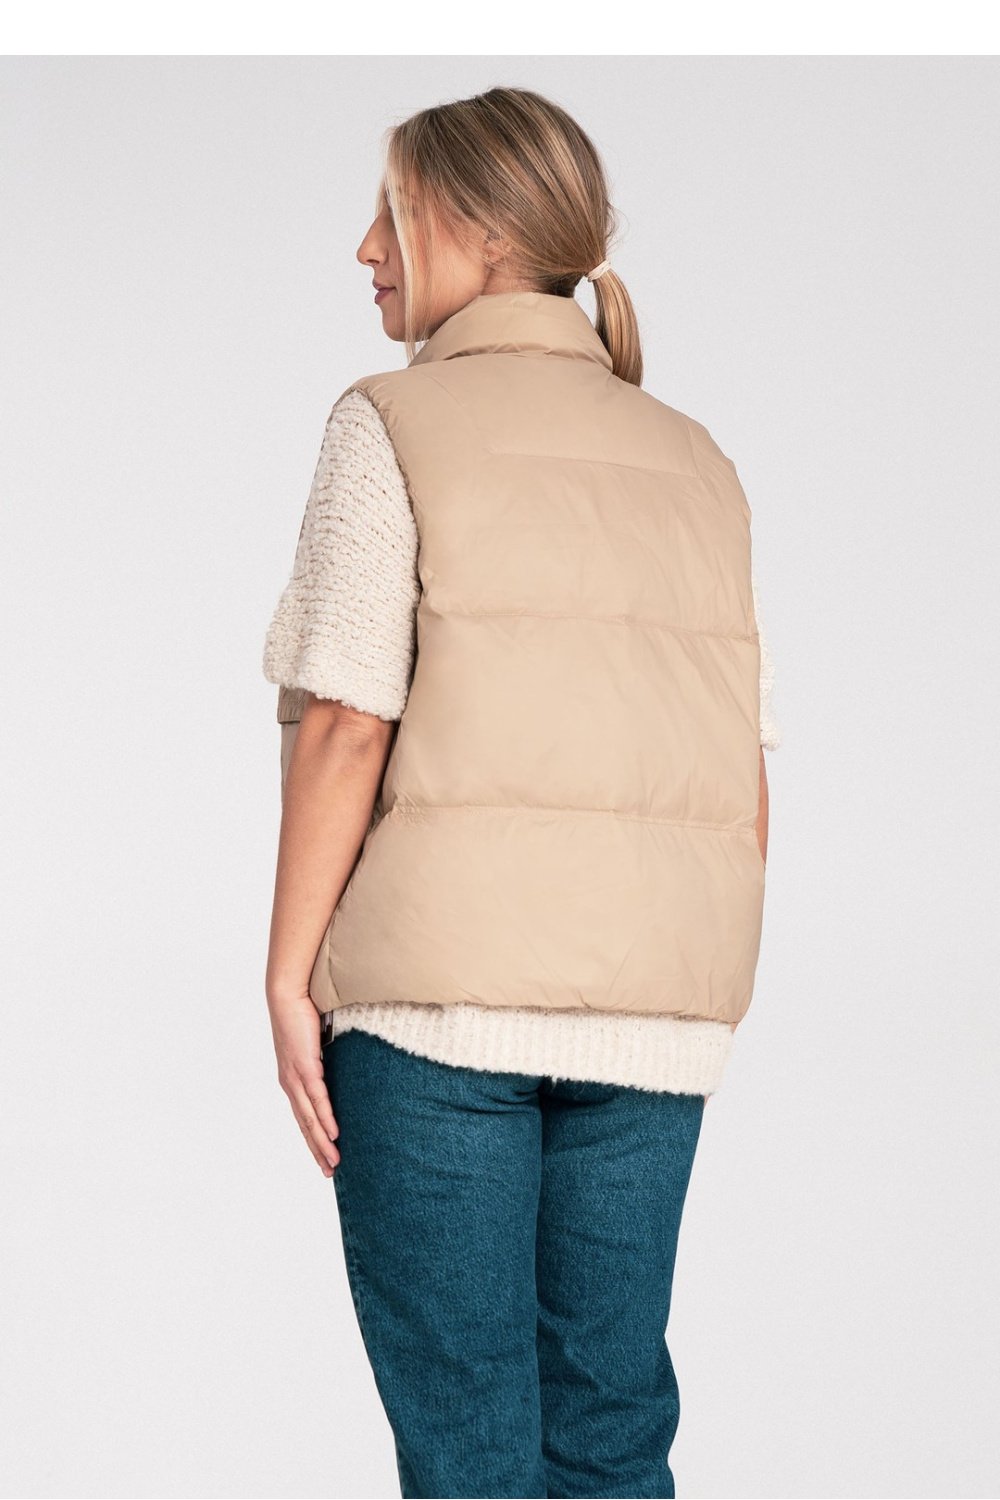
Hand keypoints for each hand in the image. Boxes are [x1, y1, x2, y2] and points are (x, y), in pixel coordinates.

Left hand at [268, 990, 340, 1176]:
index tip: (325, 1159)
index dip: (314, 1140)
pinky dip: (325, 1118)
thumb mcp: (317, 1044)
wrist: (287, 995)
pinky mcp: (304, 1067)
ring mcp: (295, 1078)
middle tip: (330, 1173)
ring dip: (322, 1143)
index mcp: (292, 1081)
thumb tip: (343, 1067)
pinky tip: (334, 1134)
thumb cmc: (302, 1015)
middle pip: (304, 1126)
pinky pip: (317, 1098)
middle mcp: (290, 1084)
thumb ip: (326, 1060)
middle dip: (318, 1151)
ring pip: (309, 1119)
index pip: (303, 1118)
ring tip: (333, 1163)